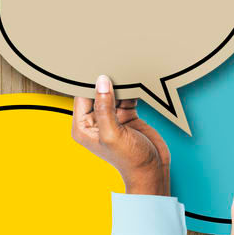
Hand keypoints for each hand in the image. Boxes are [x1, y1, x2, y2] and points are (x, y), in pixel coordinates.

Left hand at [72, 75, 170, 195]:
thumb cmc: (129, 160)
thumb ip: (104, 108)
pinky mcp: (126, 115)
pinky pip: (126, 96)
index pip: (81, 97)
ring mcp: (111, 117)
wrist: (152, 169)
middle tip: (114, 65)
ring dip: (120, 84)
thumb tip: (101, 82)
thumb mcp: (112, 134)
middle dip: (106, 81)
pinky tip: (136, 83)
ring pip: (112, 92)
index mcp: (83, 127)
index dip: (89, 83)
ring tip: (126, 72)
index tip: (99, 69)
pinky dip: (131, 90)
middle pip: (96, 92)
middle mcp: (95, 121)